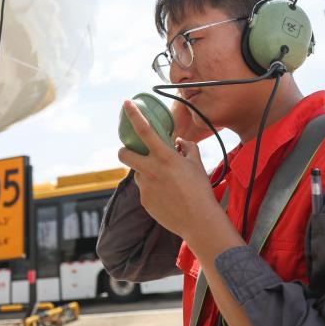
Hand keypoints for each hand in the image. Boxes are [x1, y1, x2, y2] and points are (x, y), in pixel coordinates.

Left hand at [118, 99, 222, 240]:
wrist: (199, 221)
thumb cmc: (200, 191)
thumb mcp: (197, 164)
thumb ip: (187, 148)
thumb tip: (179, 142)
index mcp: (165, 157)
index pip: (145, 131)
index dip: (134, 115)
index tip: (126, 103)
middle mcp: (151, 170)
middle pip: (124, 154)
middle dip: (124, 150)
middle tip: (134, 152)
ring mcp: (145, 187)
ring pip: (136, 173)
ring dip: (144, 172)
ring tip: (164, 182)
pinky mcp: (144, 201)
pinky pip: (144, 189)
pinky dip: (152, 188)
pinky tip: (167, 196)